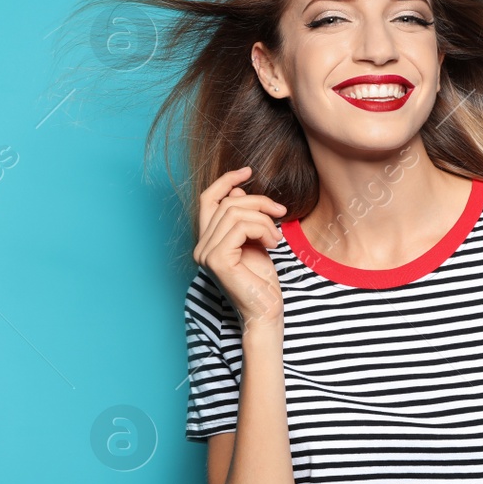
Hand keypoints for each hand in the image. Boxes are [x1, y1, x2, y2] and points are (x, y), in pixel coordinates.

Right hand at [193, 166, 286, 329]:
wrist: (266, 312)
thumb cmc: (262, 282)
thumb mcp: (254, 242)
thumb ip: (244, 219)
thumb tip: (238, 193)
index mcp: (207, 241)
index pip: (208, 200)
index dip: (226, 181)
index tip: (248, 172)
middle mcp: (201, 246)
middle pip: (227, 203)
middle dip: (258, 202)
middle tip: (281, 213)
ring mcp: (206, 253)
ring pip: (235, 212)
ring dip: (264, 220)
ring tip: (276, 237)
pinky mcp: (217, 259)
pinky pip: (240, 227)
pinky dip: (261, 229)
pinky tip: (272, 244)